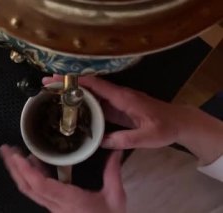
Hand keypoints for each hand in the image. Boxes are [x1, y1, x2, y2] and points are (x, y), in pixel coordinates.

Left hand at [0, 145, 125, 212]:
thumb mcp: (115, 197)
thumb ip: (113, 172)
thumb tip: (115, 150)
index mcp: (70, 201)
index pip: (42, 187)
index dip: (28, 171)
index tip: (19, 156)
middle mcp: (56, 206)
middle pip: (28, 187)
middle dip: (14, 168)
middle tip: (5, 149)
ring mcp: (52, 208)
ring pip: (29, 190)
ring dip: (18, 172)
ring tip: (12, 154)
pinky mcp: (54, 207)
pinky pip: (36, 192)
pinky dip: (29, 176)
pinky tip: (29, 165)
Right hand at [43, 75, 222, 164]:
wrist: (178, 122)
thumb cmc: (165, 127)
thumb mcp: (148, 136)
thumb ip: (126, 139)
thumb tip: (101, 142)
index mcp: (123, 97)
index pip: (96, 84)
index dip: (76, 81)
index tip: (57, 79)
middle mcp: (117, 95)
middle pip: (88, 85)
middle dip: (67, 83)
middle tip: (46, 85)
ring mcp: (116, 100)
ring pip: (90, 92)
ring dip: (71, 91)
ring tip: (52, 93)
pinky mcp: (116, 107)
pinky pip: (95, 102)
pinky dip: (81, 101)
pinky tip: (70, 107)